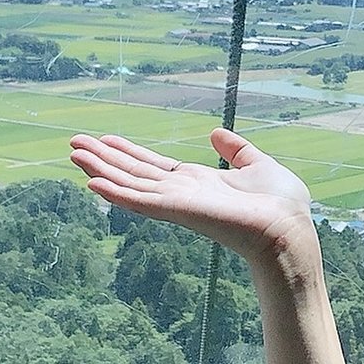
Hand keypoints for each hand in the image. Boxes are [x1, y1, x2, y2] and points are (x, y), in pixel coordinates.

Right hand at [69, 128, 315, 268]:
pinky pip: (140, 200)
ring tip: (73, 153)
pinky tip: (91, 182)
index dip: (128, 152)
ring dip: (100, 168)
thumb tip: (216, 133)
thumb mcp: (259, 165)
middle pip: (134, 173)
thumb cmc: (281, 206)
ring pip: (129, 183)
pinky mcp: (178, 210)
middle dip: (104, 158)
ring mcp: (177, 203)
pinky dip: (115, 192)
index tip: (105, 140)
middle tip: (74, 143)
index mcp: (197, 182)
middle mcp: (181, 193)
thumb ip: (237, 150)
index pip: (154, 166)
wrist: (289, 230)